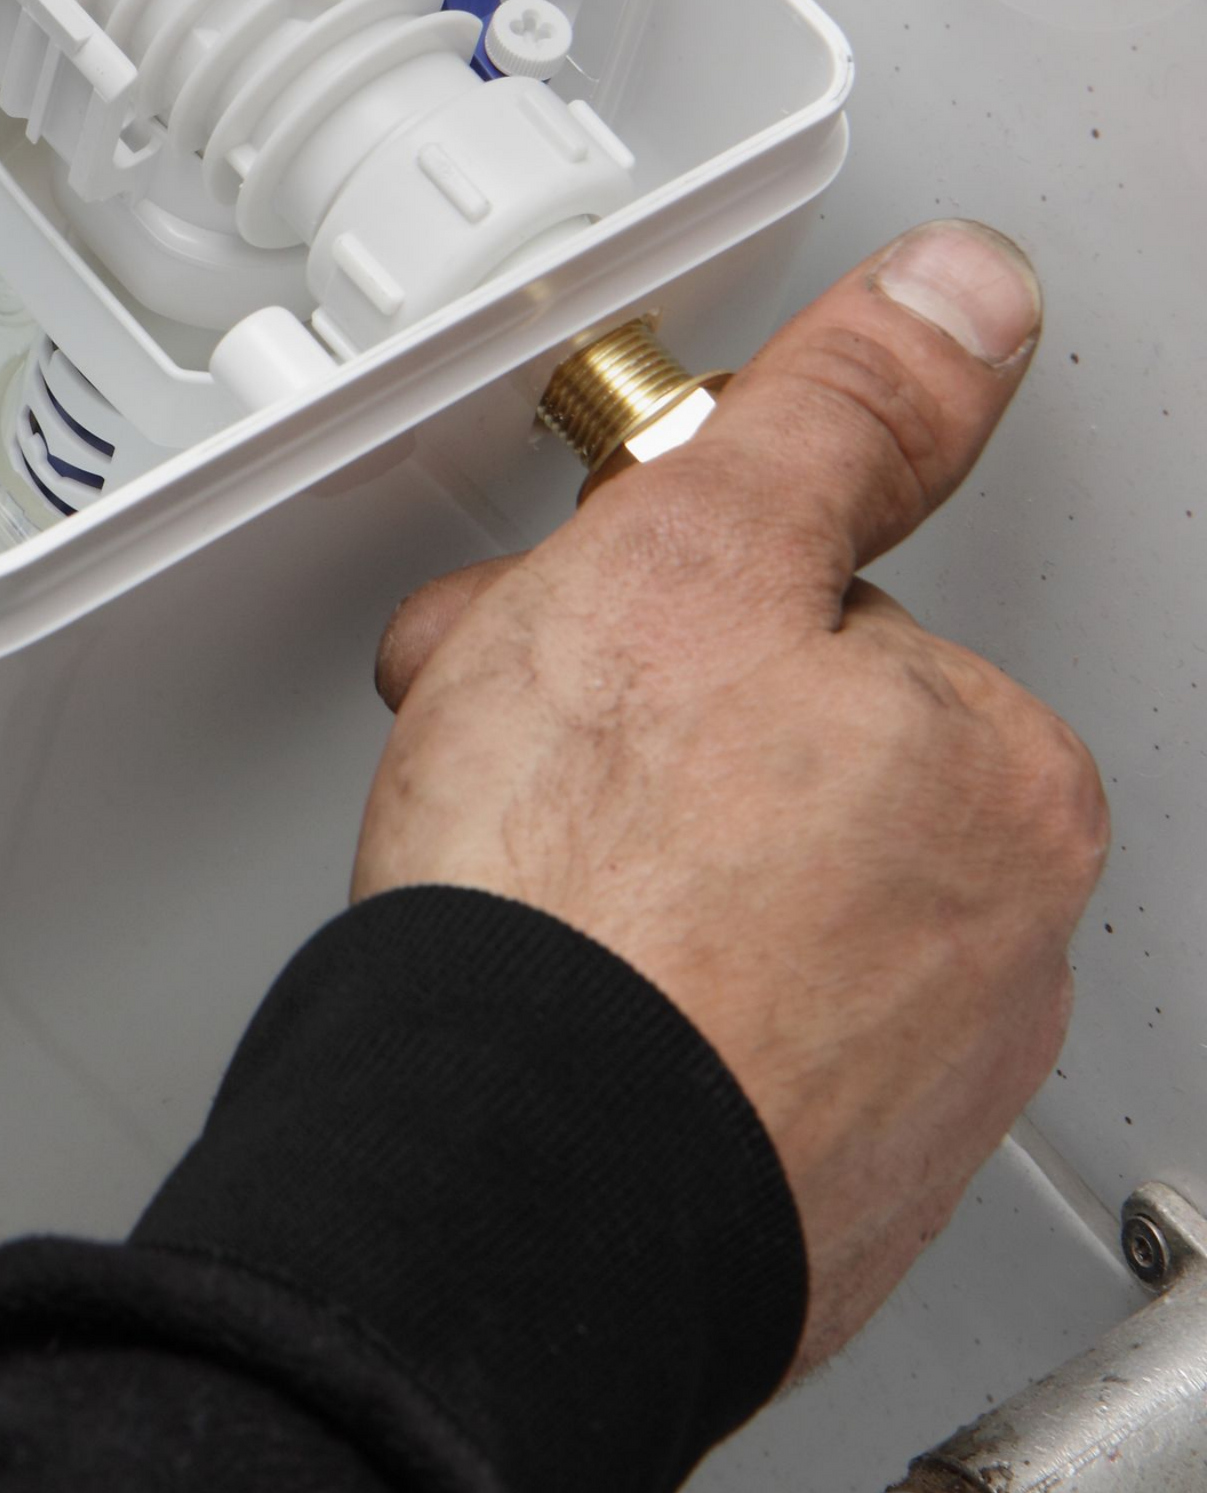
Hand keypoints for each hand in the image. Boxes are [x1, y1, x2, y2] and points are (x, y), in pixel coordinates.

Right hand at [359, 220, 1105, 1372]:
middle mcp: (988, 948)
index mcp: (997, 781)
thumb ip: (840, 409)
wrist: (494, 1195)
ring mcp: (897, 1094)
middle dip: (627, 728)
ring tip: (499, 876)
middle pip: (776, 757)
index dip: (663, 599)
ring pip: (732, 895)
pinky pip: (705, 1034)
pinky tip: (536, 990)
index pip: (818, 615)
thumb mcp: (693, 554)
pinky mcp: (799, 1198)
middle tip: (512, 751)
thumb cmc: (588, 898)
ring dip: (613, 853)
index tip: (587, 628)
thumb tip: (968, 294)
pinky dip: (623, 998)